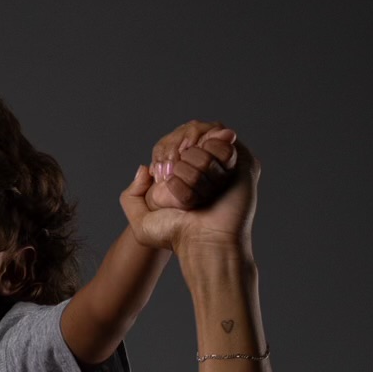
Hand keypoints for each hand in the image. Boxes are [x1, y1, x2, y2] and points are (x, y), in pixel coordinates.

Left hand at [121, 122, 257, 257]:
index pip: (171, 139)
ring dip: (195, 170)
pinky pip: (223, 140)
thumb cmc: (177, 235)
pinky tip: (215, 184)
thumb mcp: (141, 223)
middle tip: (185, 190)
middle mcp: (204, 161)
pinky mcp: (242, 160)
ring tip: (203, 193)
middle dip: (180, 162)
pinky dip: (213, 162)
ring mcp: (224, 159)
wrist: (204, 241)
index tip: (164, 178)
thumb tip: (145, 168)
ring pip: (203, 140)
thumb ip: (130, 196)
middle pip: (188, 130)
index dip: (164, 152)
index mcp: (182, 169)